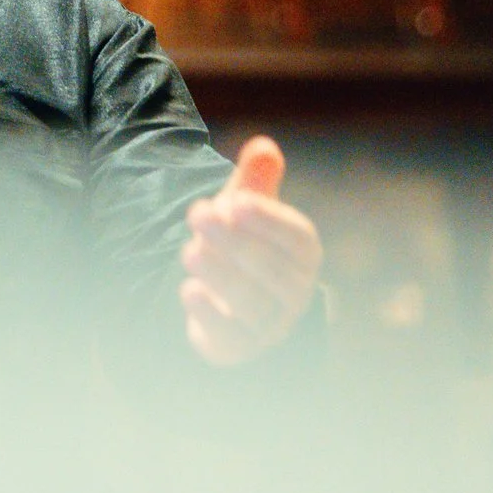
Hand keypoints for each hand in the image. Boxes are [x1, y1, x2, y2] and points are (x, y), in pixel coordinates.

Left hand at [180, 135, 321, 365]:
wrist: (224, 298)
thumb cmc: (241, 241)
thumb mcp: (245, 207)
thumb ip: (254, 179)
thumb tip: (263, 145)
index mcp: (303, 253)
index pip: (297, 238)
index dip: (268, 220)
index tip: (235, 201)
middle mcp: (295, 291)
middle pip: (273, 270)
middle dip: (235, 242)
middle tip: (199, 214)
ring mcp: (271, 323)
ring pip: (253, 303)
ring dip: (221, 275)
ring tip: (190, 250)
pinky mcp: (241, 346)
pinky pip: (232, 337)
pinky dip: (210, 314)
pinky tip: (189, 290)